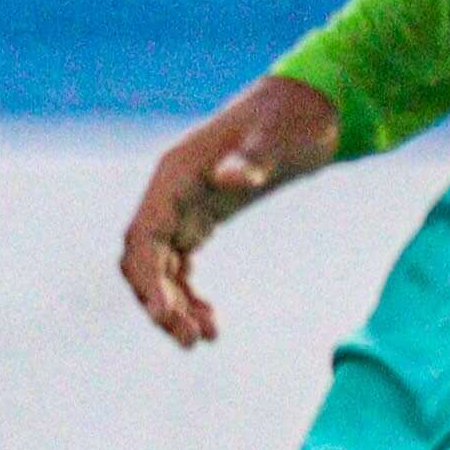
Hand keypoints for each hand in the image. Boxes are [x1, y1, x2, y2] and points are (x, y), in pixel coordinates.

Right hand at [119, 70, 338, 345]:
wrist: (307, 109)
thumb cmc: (292, 120)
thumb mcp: (276, 138)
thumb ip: (251, 158)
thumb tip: (233, 177)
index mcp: (174, 177)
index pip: (142, 236)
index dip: (147, 279)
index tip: (165, 317)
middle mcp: (169, 194)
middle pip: (144, 259)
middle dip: (159, 301)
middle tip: (189, 341)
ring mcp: (182, 207)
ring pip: (159, 267)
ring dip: (172, 304)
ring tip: (201, 339)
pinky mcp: (201, 217)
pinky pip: (179, 265)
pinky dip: (188, 294)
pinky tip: (211, 318)